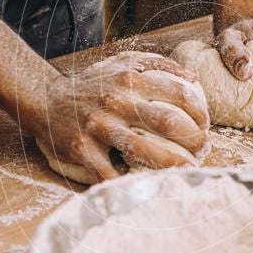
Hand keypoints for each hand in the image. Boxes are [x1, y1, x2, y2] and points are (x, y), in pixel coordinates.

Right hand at [34, 52, 210, 180]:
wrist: (46, 100)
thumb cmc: (91, 85)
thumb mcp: (121, 64)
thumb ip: (157, 66)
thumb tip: (193, 78)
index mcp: (129, 80)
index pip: (177, 93)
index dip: (199, 111)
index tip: (206, 125)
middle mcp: (115, 102)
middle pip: (166, 122)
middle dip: (193, 139)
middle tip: (204, 150)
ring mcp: (98, 127)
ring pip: (142, 150)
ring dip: (170, 164)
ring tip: (186, 170)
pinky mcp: (82, 150)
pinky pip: (110, 173)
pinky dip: (129, 184)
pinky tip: (147, 188)